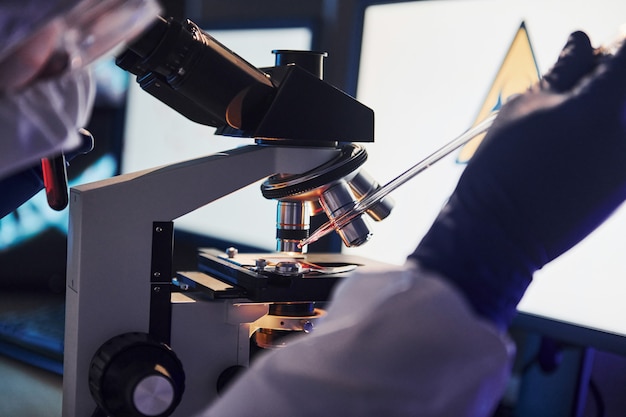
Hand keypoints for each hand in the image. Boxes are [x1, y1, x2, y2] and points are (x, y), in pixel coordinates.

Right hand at [409, 32, 625, 327]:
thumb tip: (580, 44)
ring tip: (574, 121)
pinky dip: (609, 138)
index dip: (615, 49)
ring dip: (612, 109)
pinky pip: (623, 148)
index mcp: (601, 105)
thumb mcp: (523, 107)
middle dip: (616, 77)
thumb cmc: (502, 171)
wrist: (500, 233)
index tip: (600, 53)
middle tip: (585, 82)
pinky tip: (576, 149)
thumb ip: (562, 71)